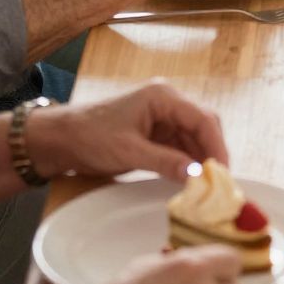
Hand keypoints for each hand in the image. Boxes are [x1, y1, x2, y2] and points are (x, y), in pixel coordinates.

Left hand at [28, 80, 228, 183]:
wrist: (60, 139)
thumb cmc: (90, 137)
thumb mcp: (129, 151)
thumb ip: (165, 162)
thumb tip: (197, 175)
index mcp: (163, 97)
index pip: (202, 119)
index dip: (217, 146)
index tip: (223, 174)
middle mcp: (167, 102)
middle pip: (203, 126)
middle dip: (212, 153)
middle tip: (218, 183)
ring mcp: (161, 117)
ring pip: (193, 138)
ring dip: (200, 160)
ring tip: (207, 186)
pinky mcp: (155, 132)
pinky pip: (179, 146)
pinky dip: (186, 163)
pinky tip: (190, 181)